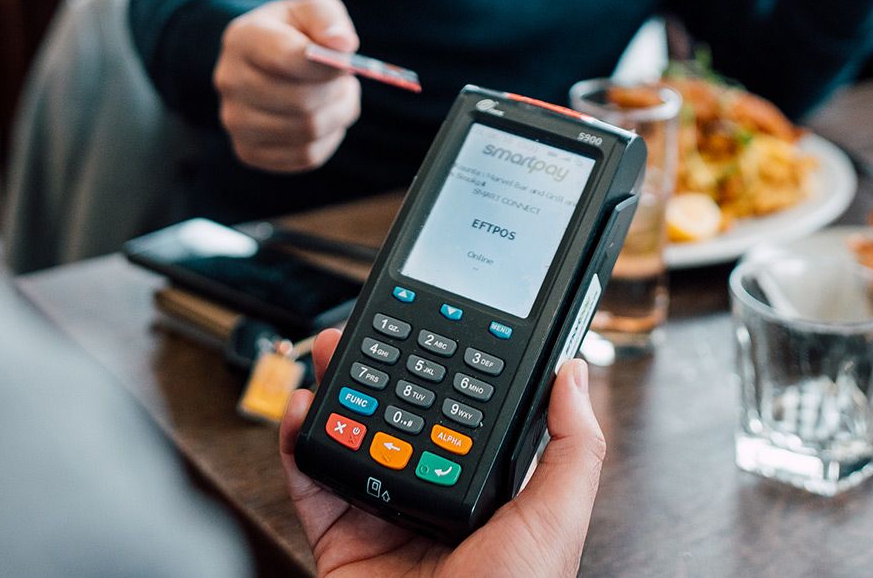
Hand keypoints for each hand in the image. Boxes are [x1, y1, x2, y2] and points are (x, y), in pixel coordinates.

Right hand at [214, 0, 362, 172]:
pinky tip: (324, 118)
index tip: (347, 63)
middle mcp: (229, 81)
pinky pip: (306, 157)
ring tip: (338, 96)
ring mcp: (234, 121)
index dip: (327, 65)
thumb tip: (343, 46)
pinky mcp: (248, 151)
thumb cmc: (295, 33)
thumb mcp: (313, 10)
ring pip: (308, 131)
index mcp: (242, 39)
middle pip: (301, 101)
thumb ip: (330, 19)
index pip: (288, 58)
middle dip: (337, 92)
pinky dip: (328, 140)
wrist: (263, 63)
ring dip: (338, 115)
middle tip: (346, 80)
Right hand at [279, 330, 605, 577]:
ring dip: (335, 395)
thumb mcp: (557, 518)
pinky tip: (302, 410)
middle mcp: (432, 500)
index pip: (461, 416)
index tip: (435, 330)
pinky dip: (299, 445)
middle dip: (377, 372)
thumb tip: (573, 375)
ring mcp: (383, 520)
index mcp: (485, 492)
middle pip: (397, 420)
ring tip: (331, 357)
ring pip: (351, 443)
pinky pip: (312, 485)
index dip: (444, 370)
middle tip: (367, 332)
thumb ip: (571, 447)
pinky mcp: (340, 542)